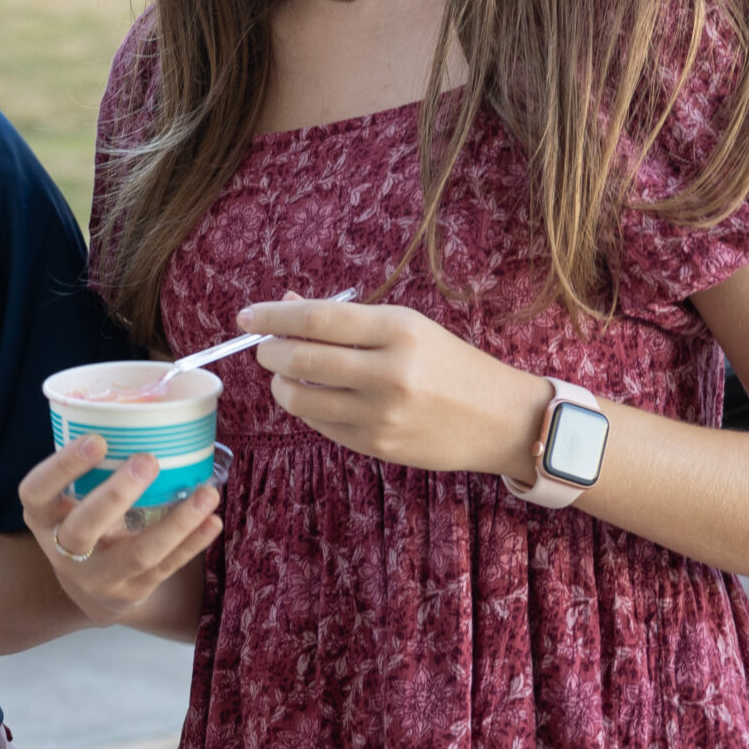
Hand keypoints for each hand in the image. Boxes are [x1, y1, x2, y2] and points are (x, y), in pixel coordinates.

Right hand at [17, 435, 221, 627]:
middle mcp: (63, 551)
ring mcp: (99, 577)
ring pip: (137, 553)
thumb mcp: (71, 498)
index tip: (96, 439)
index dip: (62, 466)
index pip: (37, 492)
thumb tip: (139, 413)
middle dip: (116, 494)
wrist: (92, 588)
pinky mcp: (133, 592)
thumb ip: (91, 469)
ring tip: (207, 493)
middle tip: (148, 460)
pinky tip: (212, 521)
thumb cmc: (84, 520)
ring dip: (176, 522)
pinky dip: (192, 543)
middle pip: (83, 528)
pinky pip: (166, 568)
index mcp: (41, 517)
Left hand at [239, 299, 545, 475]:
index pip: (317, 318)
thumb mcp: (407, 326)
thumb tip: (284, 303)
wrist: (501, 419)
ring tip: (290, 374)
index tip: (247, 316)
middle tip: (266, 347)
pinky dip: (308, 408)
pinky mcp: (377, 445)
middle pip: (299, 359)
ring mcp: (382, 413)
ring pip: (299, 398)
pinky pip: (319, 424)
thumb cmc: (450, 364)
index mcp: (399, 330)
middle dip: (270, 351)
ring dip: (281, 384)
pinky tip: (319, 398)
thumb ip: (345, 318)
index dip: (273, 315)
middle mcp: (389, 372)